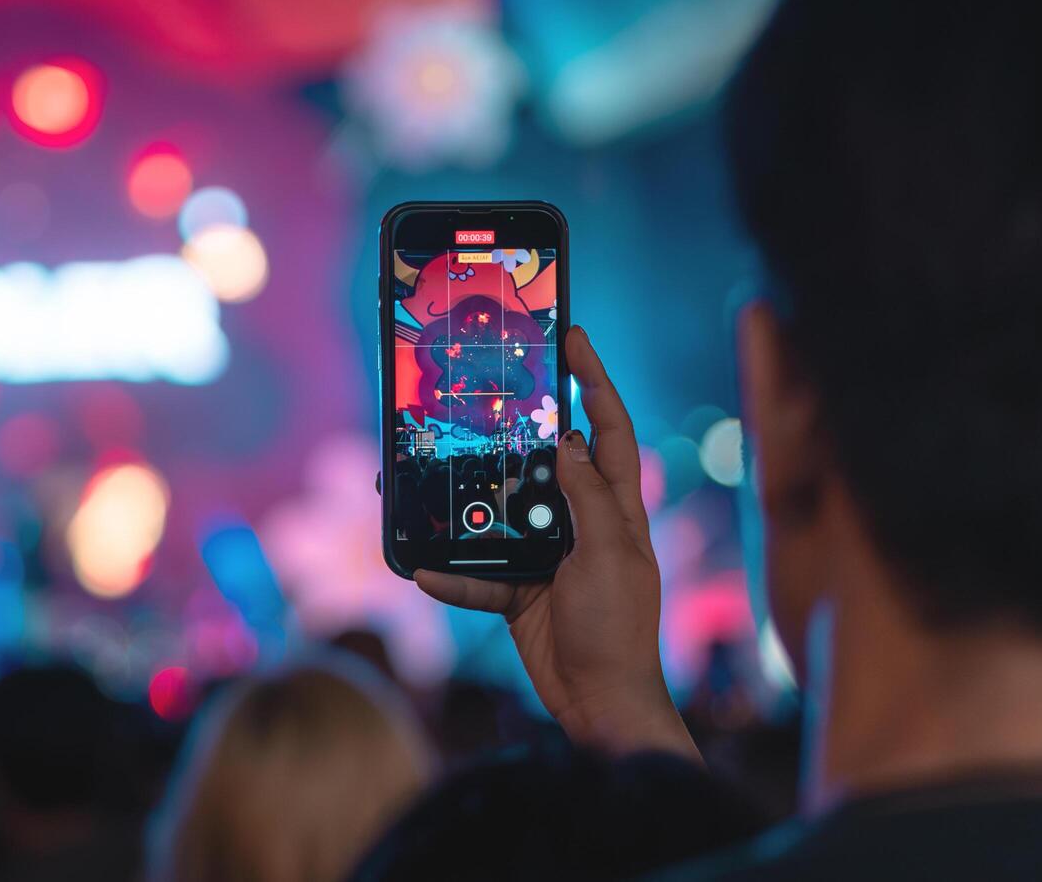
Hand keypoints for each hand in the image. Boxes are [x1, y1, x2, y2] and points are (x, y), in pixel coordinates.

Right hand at [416, 326, 698, 761]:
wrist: (601, 705)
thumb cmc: (619, 629)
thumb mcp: (608, 555)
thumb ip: (587, 499)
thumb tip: (569, 443)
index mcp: (616, 509)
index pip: (608, 429)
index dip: (594, 380)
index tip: (571, 335)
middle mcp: (582, 525)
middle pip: (546, 463)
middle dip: (515, 432)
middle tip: (480, 395)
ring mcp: (550, 559)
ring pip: (501, 515)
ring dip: (469, 504)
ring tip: (430, 477)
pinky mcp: (522, 593)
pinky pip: (479, 577)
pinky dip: (453, 577)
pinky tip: (423, 570)